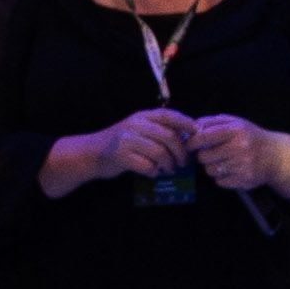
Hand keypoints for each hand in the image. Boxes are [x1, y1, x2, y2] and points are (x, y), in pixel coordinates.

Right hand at [44, 106, 195, 195]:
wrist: (91, 153)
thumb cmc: (121, 144)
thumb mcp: (139, 130)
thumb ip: (159, 130)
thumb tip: (188, 136)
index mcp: (142, 116)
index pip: (169, 115)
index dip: (186, 123)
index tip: (197, 133)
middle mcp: (135, 125)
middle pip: (169, 137)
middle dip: (180, 152)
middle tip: (183, 163)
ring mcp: (127, 139)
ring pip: (160, 153)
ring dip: (168, 165)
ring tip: (169, 170)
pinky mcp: (121, 156)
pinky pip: (147, 165)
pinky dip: (154, 172)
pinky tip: (153, 173)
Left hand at [183, 111, 289, 199]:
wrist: (277, 157)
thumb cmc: (252, 137)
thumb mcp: (236, 123)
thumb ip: (213, 122)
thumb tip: (191, 127)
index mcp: (236, 130)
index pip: (204, 137)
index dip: (192, 142)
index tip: (189, 145)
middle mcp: (240, 148)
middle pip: (204, 157)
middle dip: (203, 156)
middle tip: (210, 153)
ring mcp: (242, 166)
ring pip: (210, 171)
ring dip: (212, 167)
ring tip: (222, 162)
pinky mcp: (244, 180)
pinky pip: (219, 181)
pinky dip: (221, 177)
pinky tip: (231, 170)